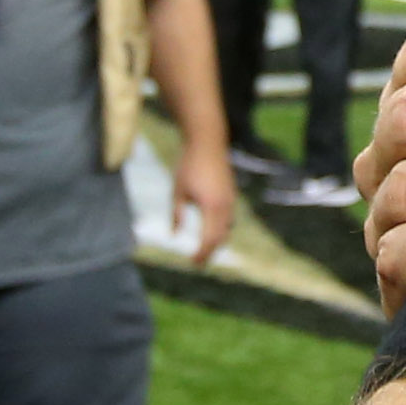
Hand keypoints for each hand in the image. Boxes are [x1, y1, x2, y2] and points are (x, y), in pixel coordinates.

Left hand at [169, 138, 237, 267]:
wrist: (207, 141)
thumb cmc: (189, 165)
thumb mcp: (178, 190)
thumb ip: (177, 214)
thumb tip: (174, 234)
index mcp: (211, 207)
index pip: (209, 239)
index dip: (202, 254)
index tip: (193, 263)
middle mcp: (225, 206)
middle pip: (220, 238)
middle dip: (210, 252)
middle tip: (198, 262)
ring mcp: (230, 199)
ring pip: (226, 228)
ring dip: (216, 241)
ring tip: (204, 249)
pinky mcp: (231, 194)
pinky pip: (228, 218)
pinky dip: (221, 228)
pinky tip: (212, 231)